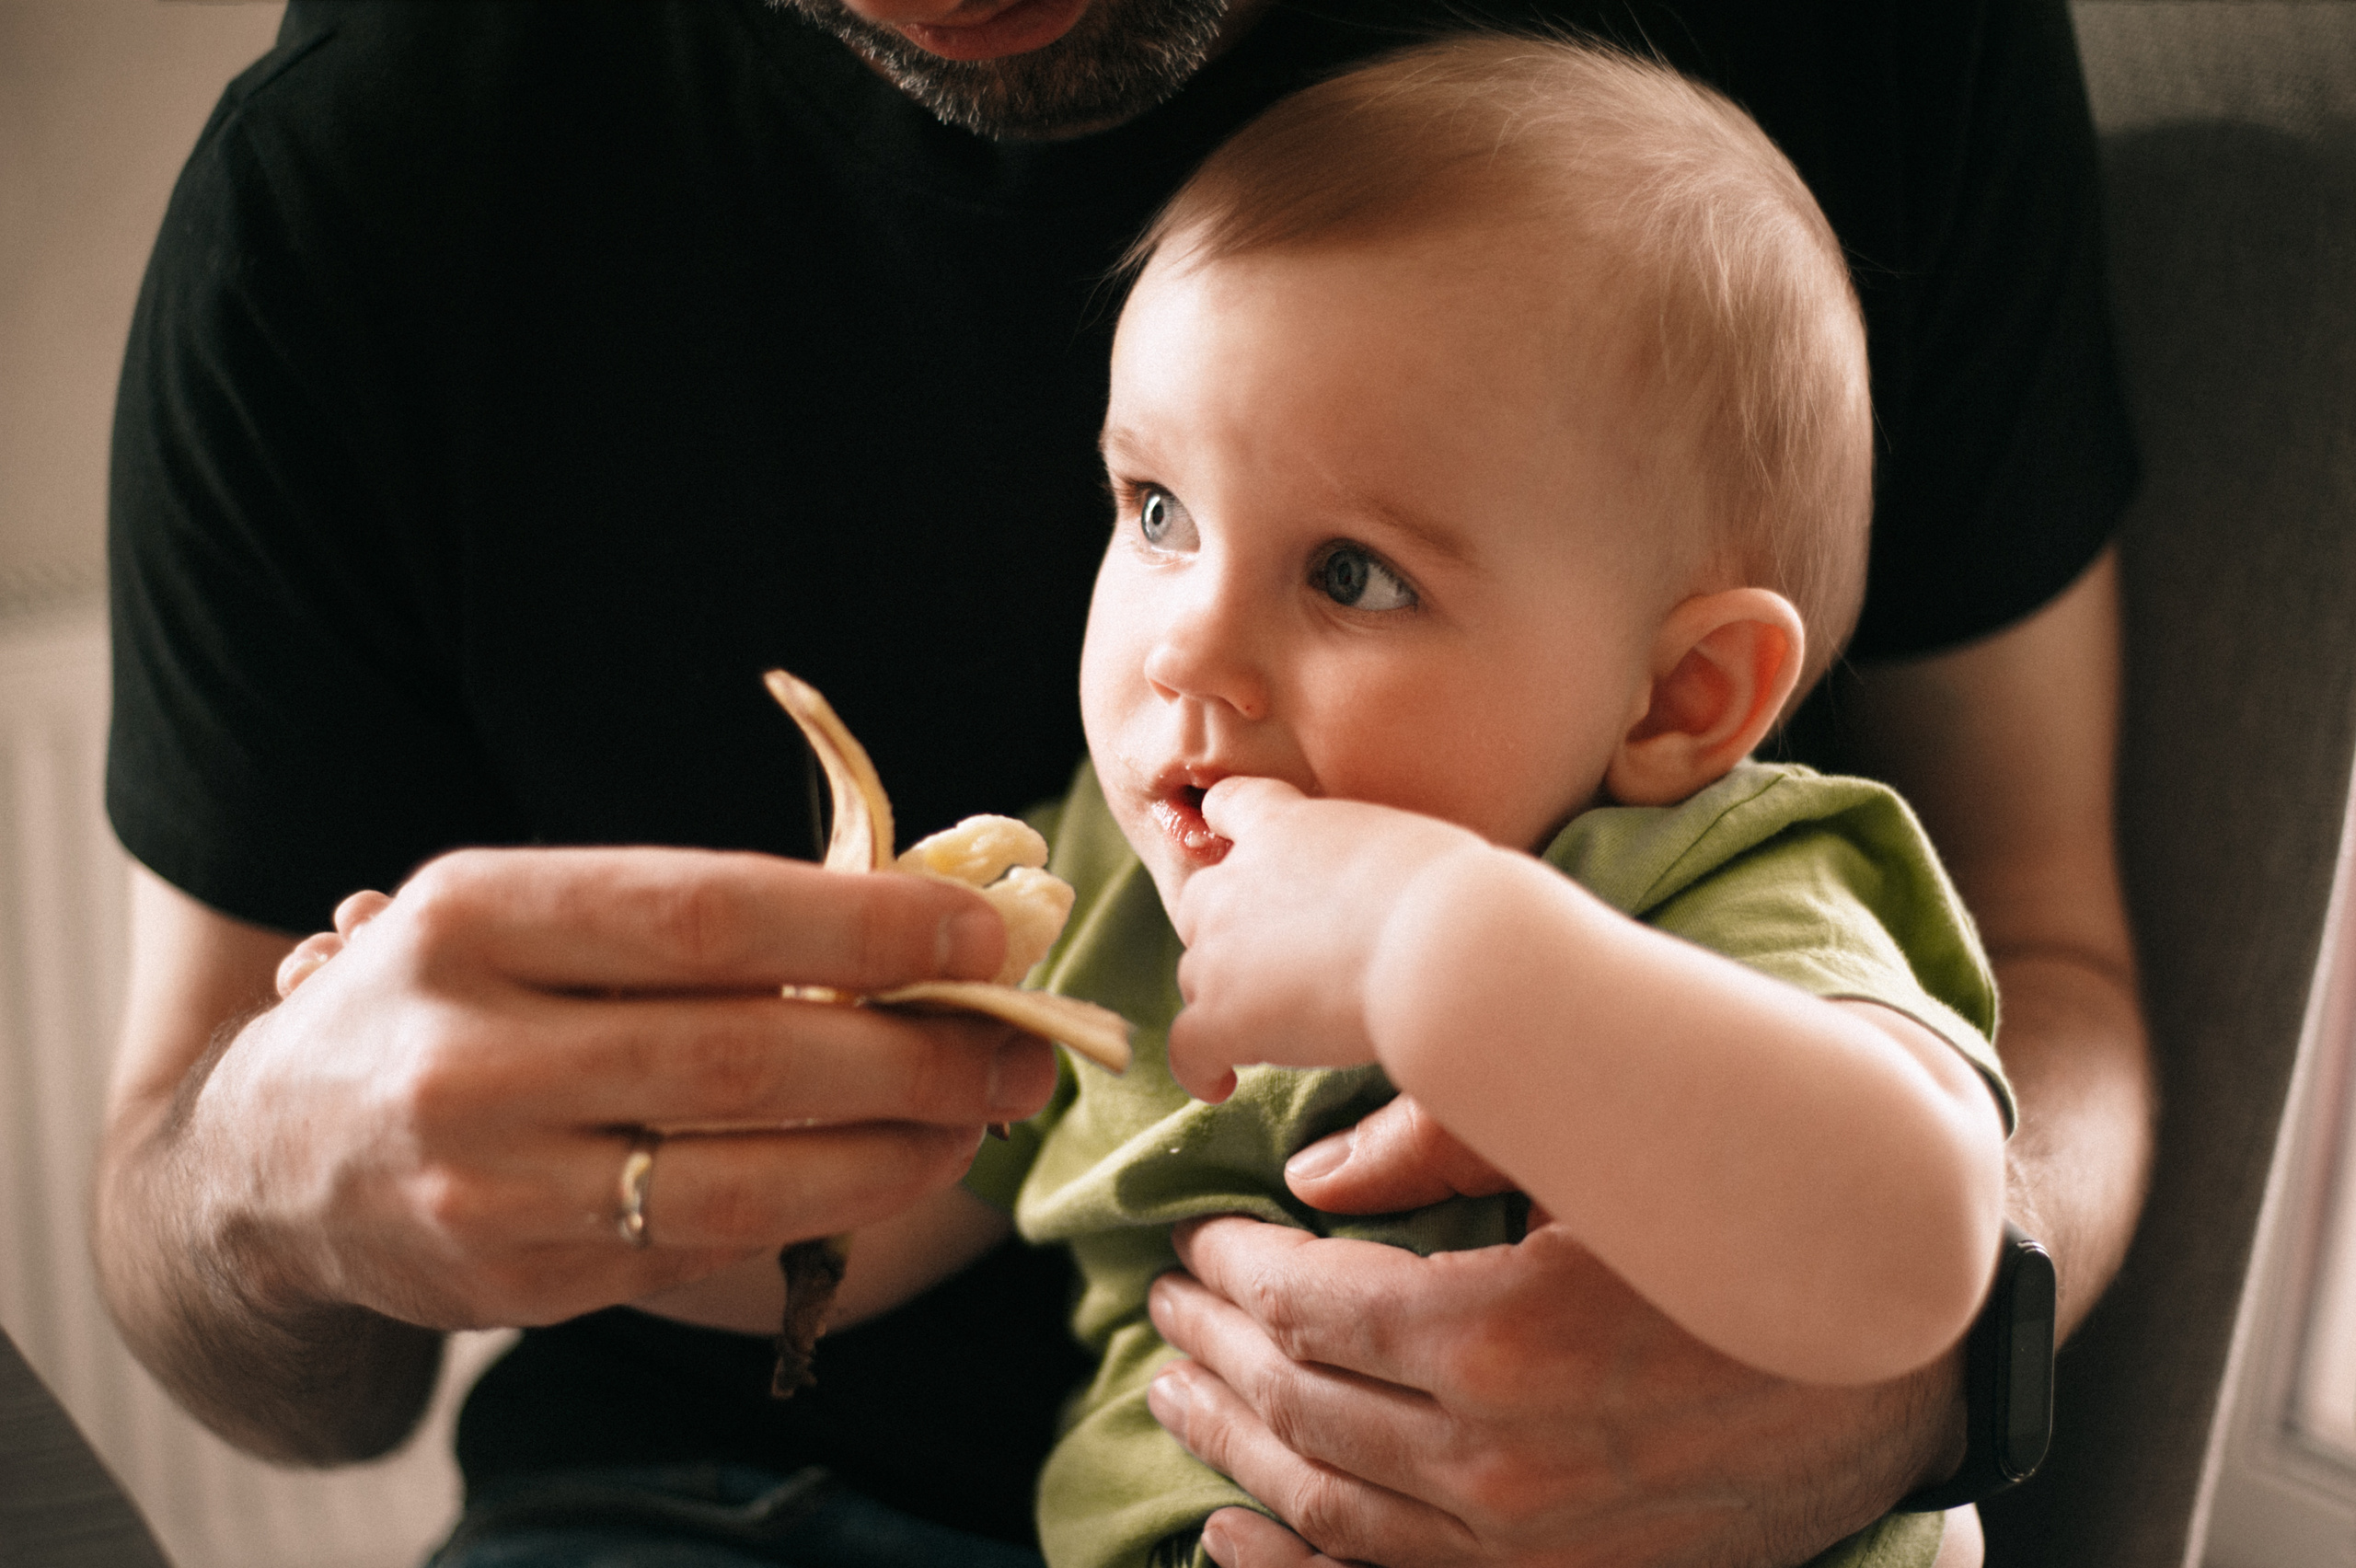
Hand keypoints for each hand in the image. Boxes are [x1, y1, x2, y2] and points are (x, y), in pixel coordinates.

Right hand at [150, 846, 1056, 1333]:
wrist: (267, 1160)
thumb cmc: (445, 998)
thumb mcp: (523, 911)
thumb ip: (690, 918)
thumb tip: (920, 914)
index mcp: (476, 914)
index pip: (706, 914)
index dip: (866, 922)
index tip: (983, 928)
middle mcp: (469, 1052)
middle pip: (745, 1056)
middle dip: (916, 1051)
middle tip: (1019, 1041)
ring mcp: (486, 1186)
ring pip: (742, 1177)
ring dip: (894, 1149)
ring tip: (977, 1113)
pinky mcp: (513, 1284)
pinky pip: (703, 1245)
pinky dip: (816, 1207)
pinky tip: (882, 1167)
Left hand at [1147, 1204, 1963, 1567]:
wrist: (1901, 1356)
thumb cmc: (1742, 1225)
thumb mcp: (1604, 1148)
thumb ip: (1444, 1140)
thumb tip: (1312, 1176)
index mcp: (1500, 1333)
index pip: (1307, 1306)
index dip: (1232, 1269)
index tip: (1193, 1239)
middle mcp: (1500, 1457)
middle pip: (1300, 1405)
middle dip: (1212, 1350)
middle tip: (1161, 1305)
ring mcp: (1528, 1539)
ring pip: (1325, 1505)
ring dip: (1231, 1449)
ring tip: (1173, 1393)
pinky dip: (1293, 1566)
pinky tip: (1229, 1535)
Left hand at [1169, 777, 1485, 1101]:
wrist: (1446, 942)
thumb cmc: (1460, 896)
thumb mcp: (1410, 848)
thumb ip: (1372, 864)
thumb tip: (1392, 896)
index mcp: (1288, 823)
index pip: (1230, 806)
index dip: (1230, 834)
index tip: (1245, 862)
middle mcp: (1239, 879)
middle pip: (1200, 902)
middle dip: (1229, 933)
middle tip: (1281, 966)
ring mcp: (1223, 949)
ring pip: (1195, 976)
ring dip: (1225, 999)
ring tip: (1274, 1028)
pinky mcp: (1225, 1015)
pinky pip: (1187, 1048)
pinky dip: (1199, 1068)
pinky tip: (1222, 1086)